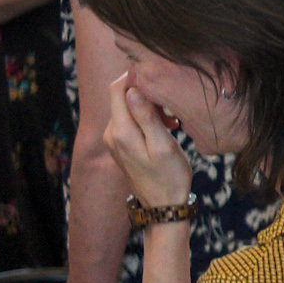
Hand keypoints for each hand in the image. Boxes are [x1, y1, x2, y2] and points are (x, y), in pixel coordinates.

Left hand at [101, 72, 194, 210]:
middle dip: (146, 94)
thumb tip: (133, 90)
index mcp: (121, 131)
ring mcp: (114, 139)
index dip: (134, 77)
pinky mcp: (120, 145)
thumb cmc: (169, 176)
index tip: (159, 77)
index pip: (117, 89)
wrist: (163, 205)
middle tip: (171, 107)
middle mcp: (111, 133)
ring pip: (128, 108)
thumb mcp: (163, 145)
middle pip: (122, 97)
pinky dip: (147, 118)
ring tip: (172, 121)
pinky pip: (130, 121)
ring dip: (150, 107)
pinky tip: (165, 128)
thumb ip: (146, 117)